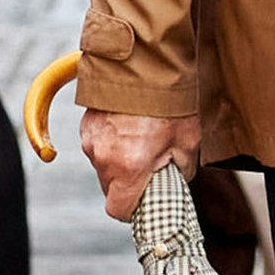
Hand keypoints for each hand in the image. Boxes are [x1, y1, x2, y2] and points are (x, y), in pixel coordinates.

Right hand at [78, 108, 202, 221]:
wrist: (146, 62)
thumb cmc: (170, 103)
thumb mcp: (188, 142)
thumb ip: (180, 170)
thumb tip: (175, 179)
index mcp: (129, 168)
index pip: (118, 209)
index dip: (132, 211)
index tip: (144, 204)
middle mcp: (104, 158)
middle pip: (110, 188)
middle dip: (128, 184)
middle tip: (149, 167)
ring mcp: (91, 140)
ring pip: (103, 165)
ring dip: (118, 161)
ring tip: (141, 139)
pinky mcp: (86, 125)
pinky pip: (97, 145)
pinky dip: (111, 142)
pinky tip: (129, 126)